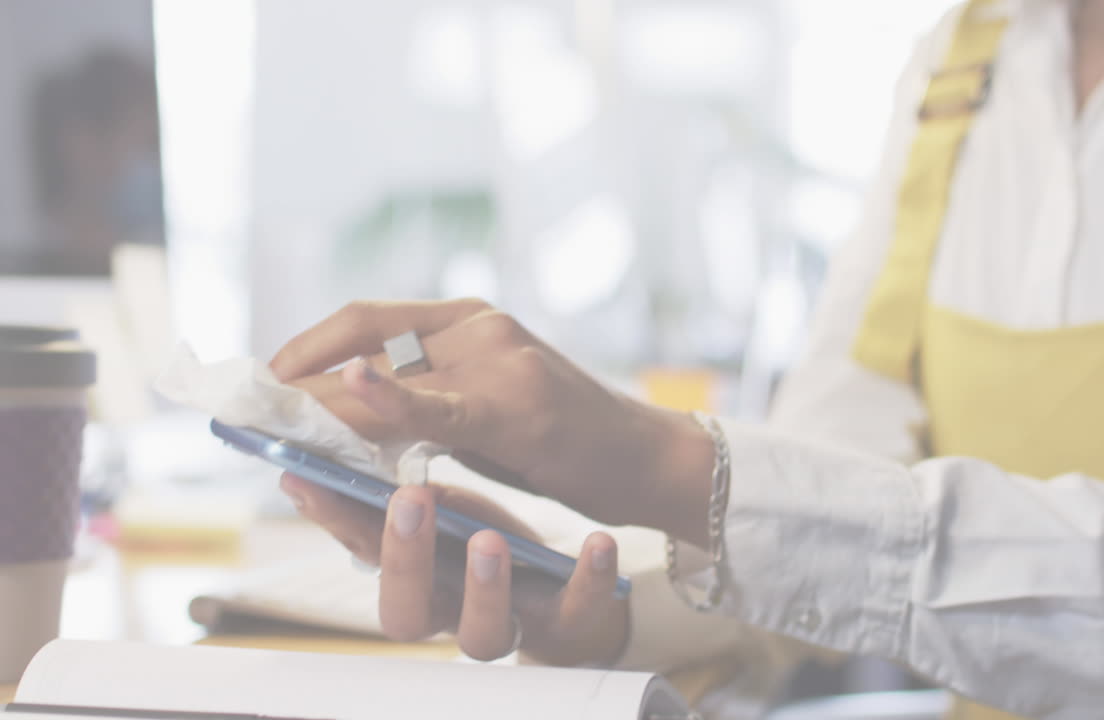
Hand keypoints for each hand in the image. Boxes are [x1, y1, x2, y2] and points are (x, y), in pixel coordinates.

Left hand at [271, 300, 714, 543]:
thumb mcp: (488, 406)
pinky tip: (351, 394)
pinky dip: (390, 400)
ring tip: (275, 422)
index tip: (263, 377)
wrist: (644, 458)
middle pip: (367, 338)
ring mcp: (500, 358)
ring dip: (323, 398)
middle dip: (301, 376)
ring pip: (390, 371)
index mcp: (471, 319)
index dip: (308, 343)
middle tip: (251, 405)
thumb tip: (351, 419)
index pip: (369, 318)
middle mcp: (480, 325)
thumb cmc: (565, 440)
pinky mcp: (517, 406)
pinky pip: (439, 404)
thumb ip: (428, 400)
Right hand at [279, 473, 628, 665]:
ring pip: (484, 633)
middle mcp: (450, 612)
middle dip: (406, 561)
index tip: (311, 477)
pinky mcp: (566, 621)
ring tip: (488, 538)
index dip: (336, 523)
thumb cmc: (481, 542)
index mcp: (413, 580)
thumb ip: (387, 501)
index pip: (361, 558)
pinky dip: (589, 579)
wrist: (561, 587)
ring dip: (484, 587)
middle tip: (410, 501)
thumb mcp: (436, 514)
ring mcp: (509, 622)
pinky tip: (597, 542)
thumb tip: (307, 467)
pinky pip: (577, 610)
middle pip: (409, 614)